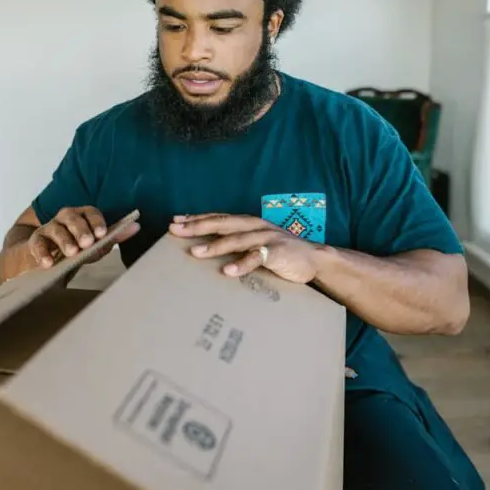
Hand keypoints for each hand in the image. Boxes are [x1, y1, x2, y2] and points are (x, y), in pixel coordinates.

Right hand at [29, 206, 139, 267]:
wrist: (45, 257)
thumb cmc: (75, 248)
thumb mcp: (94, 244)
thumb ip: (112, 236)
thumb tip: (137, 226)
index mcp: (82, 216)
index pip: (90, 212)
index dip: (96, 222)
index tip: (102, 234)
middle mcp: (65, 218)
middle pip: (72, 217)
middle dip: (81, 230)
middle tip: (88, 243)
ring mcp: (49, 228)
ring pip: (55, 229)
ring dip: (65, 241)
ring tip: (72, 253)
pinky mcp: (35, 241)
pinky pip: (37, 244)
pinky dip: (42, 253)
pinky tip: (48, 264)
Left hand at [168, 213, 321, 283]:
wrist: (314, 259)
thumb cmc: (280, 253)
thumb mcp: (256, 244)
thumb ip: (236, 244)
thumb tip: (207, 250)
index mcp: (248, 223)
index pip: (218, 218)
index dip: (197, 218)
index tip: (175, 220)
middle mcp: (255, 226)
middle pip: (222, 223)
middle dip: (198, 226)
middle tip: (176, 230)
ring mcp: (267, 238)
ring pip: (237, 239)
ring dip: (216, 246)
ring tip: (195, 252)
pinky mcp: (278, 252)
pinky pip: (258, 257)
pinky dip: (243, 264)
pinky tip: (228, 271)